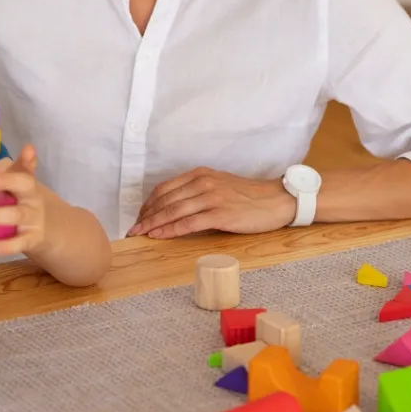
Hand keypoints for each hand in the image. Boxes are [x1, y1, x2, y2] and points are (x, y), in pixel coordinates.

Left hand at [0, 145, 47, 257]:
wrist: (51, 230)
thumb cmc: (26, 203)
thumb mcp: (24, 186)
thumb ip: (20, 168)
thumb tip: (29, 147)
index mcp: (28, 186)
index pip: (22, 172)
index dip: (12, 169)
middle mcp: (32, 200)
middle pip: (24, 187)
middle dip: (6, 182)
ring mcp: (32, 220)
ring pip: (15, 215)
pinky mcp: (31, 240)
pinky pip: (18, 243)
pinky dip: (6, 246)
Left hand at [130, 167, 296, 237]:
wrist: (277, 200)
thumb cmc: (250, 197)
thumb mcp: (220, 186)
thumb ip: (199, 192)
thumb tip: (176, 207)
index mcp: (201, 174)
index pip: (165, 189)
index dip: (149, 204)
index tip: (139, 217)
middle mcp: (203, 183)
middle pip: (165, 200)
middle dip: (146, 216)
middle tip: (133, 229)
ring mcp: (211, 198)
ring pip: (172, 211)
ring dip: (152, 224)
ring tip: (139, 235)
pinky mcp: (220, 214)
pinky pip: (187, 223)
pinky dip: (169, 230)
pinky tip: (158, 236)